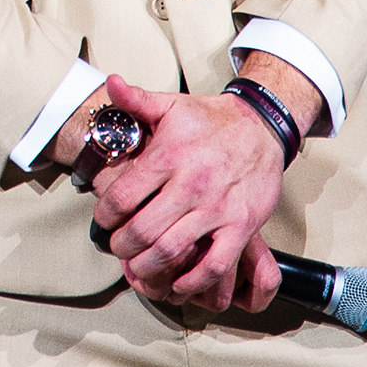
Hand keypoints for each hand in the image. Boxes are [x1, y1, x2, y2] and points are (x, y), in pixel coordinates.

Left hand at [85, 72, 289, 312]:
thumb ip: (136, 100)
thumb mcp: (171, 105)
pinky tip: (178, 282)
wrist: (263, 126)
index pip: (122, 197)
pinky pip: (215, 264)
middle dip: (122, 246)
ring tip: (139, 267)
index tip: (103, 223)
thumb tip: (110, 84)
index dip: (104, 217)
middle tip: (118, 248)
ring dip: (149, 267)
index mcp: (169, 156)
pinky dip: (193, 281)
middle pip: (143, 230)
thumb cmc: (212, 121)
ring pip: (173, 250)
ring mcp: (218, 208)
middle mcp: (191, 184)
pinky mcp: (242, 226)